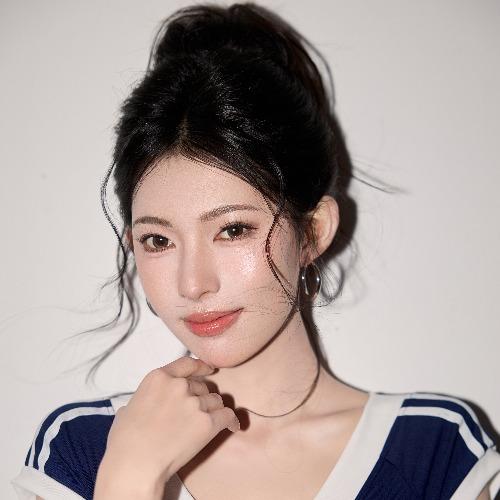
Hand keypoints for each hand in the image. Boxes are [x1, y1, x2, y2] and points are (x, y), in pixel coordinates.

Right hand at [94, 356, 239, 496]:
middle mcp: (178, 386)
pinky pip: (227, 416)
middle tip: (195, 413)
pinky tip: (232, 427)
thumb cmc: (125, 442)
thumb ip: (143, 399)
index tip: (208, 369)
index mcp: (158, 378)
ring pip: (215, 401)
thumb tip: (140, 405)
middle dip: (201, 398)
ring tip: (206, 424)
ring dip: (213, 410)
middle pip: (201, 386)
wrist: (135, 465)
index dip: (200, 366)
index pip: (186, 364)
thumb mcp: (128, 408)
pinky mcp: (207, 422)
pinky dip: (231, 421)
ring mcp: (194, 403)